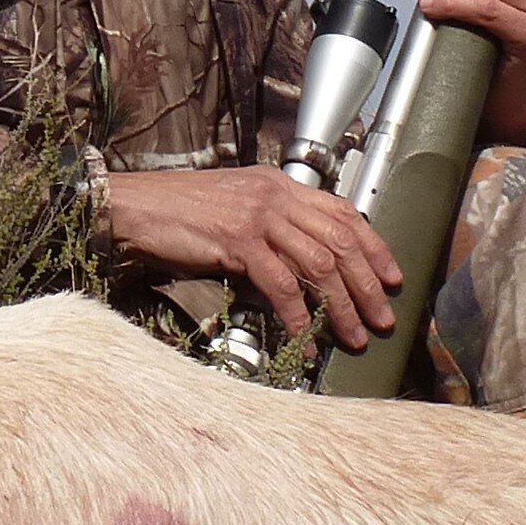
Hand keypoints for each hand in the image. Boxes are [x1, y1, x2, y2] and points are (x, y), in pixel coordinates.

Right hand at [102, 166, 401, 348]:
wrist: (133, 208)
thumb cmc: (178, 215)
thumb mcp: (235, 210)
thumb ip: (272, 230)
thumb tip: (305, 271)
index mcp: (279, 185)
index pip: (344, 213)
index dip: (375, 248)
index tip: (393, 277)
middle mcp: (276, 195)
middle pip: (341, 241)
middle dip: (368, 285)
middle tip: (382, 318)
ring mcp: (258, 216)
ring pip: (319, 264)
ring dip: (341, 306)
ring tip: (353, 336)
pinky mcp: (238, 240)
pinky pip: (281, 284)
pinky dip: (299, 317)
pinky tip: (306, 339)